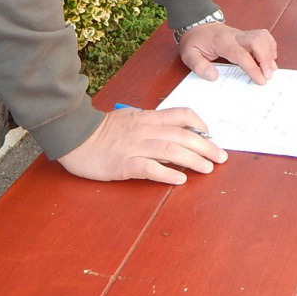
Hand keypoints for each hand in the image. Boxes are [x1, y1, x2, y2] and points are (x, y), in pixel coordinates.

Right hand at [58, 107, 225, 184]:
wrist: (75, 137)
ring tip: (208, 168)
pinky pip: (149, 168)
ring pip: (171, 151)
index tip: (211, 133)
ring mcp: (135, 147)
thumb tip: (169, 128)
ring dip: (193, 160)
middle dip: (206, 146)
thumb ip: (148, 122)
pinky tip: (180, 179)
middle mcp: (145, 131)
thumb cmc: (101, 130)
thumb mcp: (128, 117)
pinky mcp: (124, 164)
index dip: (199, 123)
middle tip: (221, 157)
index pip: (180, 115)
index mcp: (147, 118)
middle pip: (182, 135)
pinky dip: (166, 174)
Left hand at [179, 23, 277, 84]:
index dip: (253, 68)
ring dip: (270, 52)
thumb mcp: (189, 55)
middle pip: (258, 41)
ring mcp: (242, 34)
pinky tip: (268, 59)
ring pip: (263, 36)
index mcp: (222, 41)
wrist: (197, 25)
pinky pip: (263, 37)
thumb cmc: (195, 41)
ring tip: (271, 69)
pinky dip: (270, 47)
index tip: (261, 80)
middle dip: (267, 58)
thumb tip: (214, 76)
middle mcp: (235, 35)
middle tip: (269, 75)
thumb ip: (199, 66)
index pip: (242, 54)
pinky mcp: (246, 35)